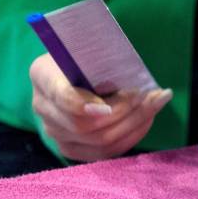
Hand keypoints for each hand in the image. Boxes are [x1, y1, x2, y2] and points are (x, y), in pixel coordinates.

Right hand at [29, 53, 173, 161]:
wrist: (75, 66)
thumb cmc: (86, 51)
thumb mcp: (89, 45)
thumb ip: (101, 56)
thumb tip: (131, 74)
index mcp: (42, 74)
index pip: (61, 96)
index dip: (86, 105)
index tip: (112, 104)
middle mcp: (42, 106)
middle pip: (83, 125)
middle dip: (123, 112)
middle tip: (150, 94)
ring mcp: (54, 131)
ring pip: (98, 141)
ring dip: (133, 123)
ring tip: (155, 103)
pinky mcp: (71, 148)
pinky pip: (103, 153)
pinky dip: (130, 136)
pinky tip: (146, 119)